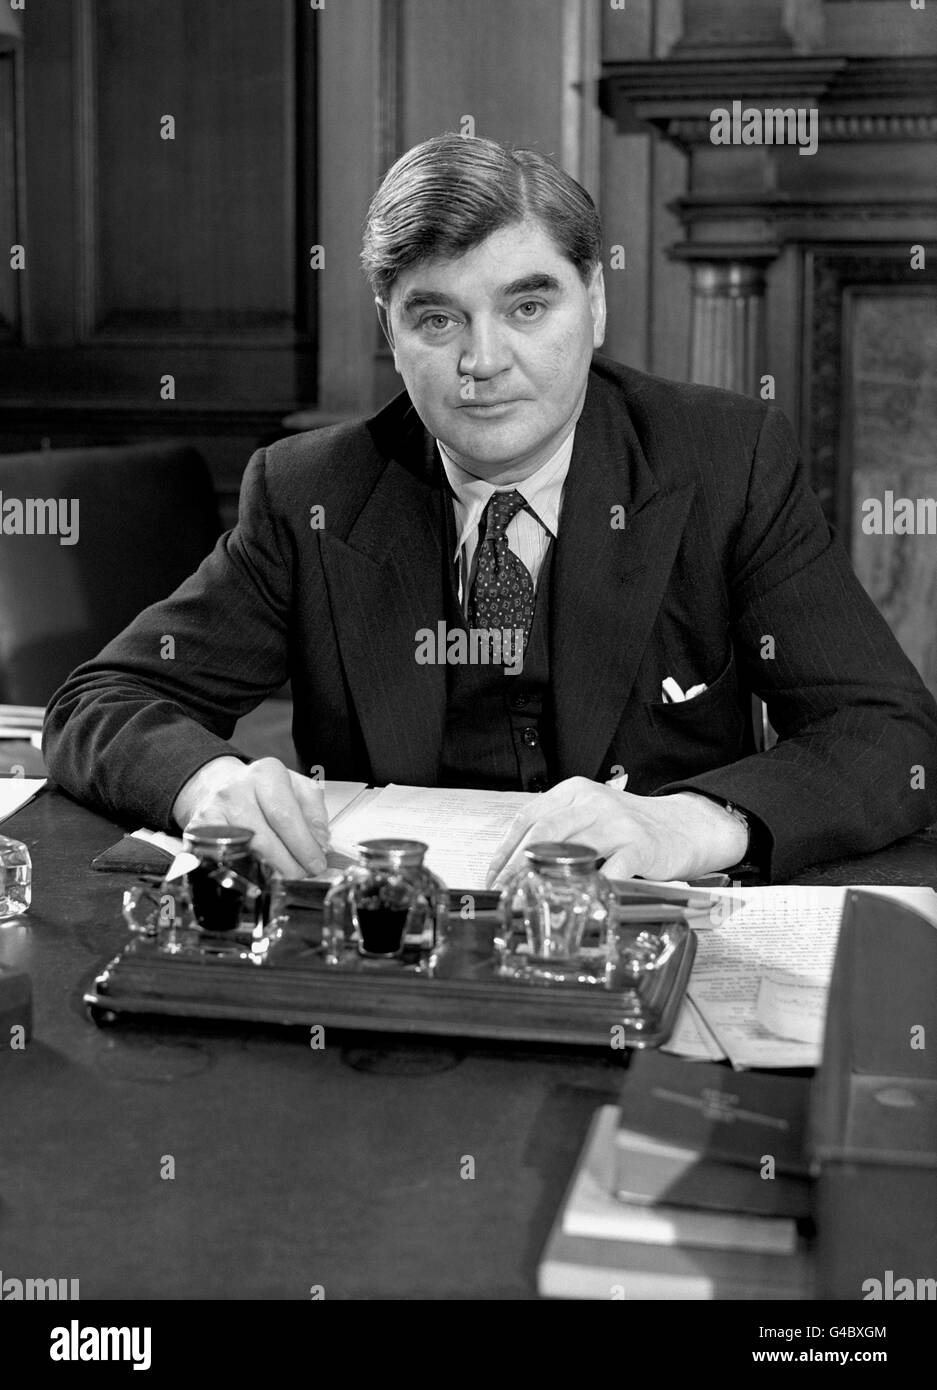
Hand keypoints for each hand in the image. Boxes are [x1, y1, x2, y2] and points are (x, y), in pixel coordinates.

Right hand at [172, 756, 328, 877]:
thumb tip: (320, 842)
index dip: (303, 845)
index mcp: (267, 774)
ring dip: (270, 871)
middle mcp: (236, 788)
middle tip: (303, 875)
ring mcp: (214, 809)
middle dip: (289, 864)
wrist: (223, 785)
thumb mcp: (297, 789)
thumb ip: (315, 812)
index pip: (285, 815)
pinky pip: (222, 858)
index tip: (317, 863)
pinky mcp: (198, 829)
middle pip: (264, 837)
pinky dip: (242, 870)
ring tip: (286, 877)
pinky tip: (257, 875)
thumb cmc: (265, 792)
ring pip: (244, 851)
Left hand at [485, 777, 747, 886]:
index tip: (493, 875)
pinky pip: (610, 870)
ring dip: (545, 878)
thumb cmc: (630, 827)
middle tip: (504, 891)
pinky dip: (589, 887)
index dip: (504, 849)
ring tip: (529, 899)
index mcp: (574, 793)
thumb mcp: (591, 815)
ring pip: (570, 848)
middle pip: (543, 831)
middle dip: (516, 865)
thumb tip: (516, 864)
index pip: (528, 817)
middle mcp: (593, 803)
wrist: (683, 826)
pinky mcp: (639, 846)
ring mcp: (617, 823)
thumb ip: (559, 830)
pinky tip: (575, 902)